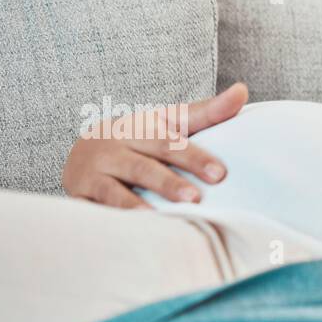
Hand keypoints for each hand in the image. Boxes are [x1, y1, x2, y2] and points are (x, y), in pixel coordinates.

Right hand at [62, 83, 247, 208]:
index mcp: (139, 128)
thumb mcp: (169, 123)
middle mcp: (113, 147)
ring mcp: (93, 172)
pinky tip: (129, 231)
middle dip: (169, 183)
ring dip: (137, 205)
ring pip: (116, 190)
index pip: (169, 142)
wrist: (82, 154)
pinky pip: (96, 209)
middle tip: (195, 199)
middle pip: (144, 167)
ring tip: (158, 218)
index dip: (194, 157)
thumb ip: (207, 112)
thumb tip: (242, 90)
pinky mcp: (80, 195)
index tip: (221, 174)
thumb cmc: (141, 140)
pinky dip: (111, 219)